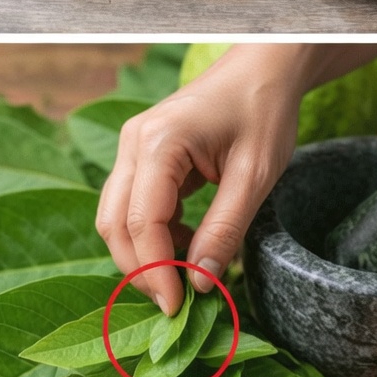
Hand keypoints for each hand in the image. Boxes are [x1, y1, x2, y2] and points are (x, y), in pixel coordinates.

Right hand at [96, 46, 302, 314]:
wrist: (262, 69)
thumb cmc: (263, 113)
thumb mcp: (255, 177)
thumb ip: (225, 231)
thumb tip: (200, 283)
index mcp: (159, 143)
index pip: (141, 221)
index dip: (155, 269)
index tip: (177, 307)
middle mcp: (133, 143)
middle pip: (113, 222)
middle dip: (139, 268)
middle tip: (175, 303)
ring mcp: (131, 147)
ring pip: (115, 216)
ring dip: (142, 253)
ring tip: (183, 275)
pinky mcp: (140, 155)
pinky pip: (131, 205)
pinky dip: (151, 234)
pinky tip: (185, 244)